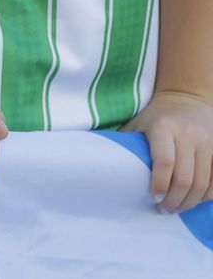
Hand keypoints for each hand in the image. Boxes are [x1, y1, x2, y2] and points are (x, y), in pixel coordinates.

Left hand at [123, 89, 212, 212]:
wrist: (186, 100)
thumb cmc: (155, 118)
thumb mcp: (138, 125)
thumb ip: (127, 144)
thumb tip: (107, 169)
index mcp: (164, 127)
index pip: (164, 161)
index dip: (159, 184)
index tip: (153, 198)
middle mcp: (188, 134)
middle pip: (185, 177)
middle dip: (174, 199)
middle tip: (164, 209)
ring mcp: (207, 142)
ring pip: (203, 182)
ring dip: (190, 202)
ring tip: (177, 209)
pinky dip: (207, 195)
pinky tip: (194, 201)